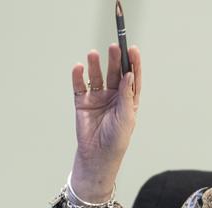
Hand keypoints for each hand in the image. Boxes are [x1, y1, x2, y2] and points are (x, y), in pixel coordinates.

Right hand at [70, 44, 141, 201]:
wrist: (98, 155)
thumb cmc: (117, 139)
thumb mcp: (126, 117)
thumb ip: (126, 95)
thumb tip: (129, 75)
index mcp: (128, 100)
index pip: (132, 78)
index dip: (133, 63)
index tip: (133, 49)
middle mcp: (114, 96)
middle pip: (115, 73)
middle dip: (115, 60)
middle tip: (114, 47)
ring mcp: (98, 98)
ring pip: (97, 77)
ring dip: (95, 65)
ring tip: (94, 54)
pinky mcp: (83, 103)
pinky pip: (80, 86)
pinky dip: (78, 77)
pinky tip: (79, 68)